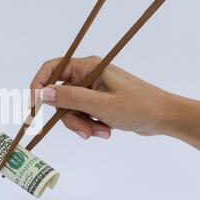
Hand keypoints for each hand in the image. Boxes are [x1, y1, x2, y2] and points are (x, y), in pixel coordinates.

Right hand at [30, 56, 170, 139]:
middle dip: (70, 117)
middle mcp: (87, 75)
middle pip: (61, 96)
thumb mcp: (102, 104)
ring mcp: (92, 89)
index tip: (34, 107)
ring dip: (82, 124)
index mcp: (88, 67)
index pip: (52, 69)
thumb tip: (44, 93)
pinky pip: (82, 114)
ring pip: (71, 109)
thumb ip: (71, 98)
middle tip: (85, 131)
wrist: (165, 117)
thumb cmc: (138, 107)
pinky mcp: (97, 101)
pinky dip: (90, 125)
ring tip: (101, 132)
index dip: (38, 85)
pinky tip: (105, 130)